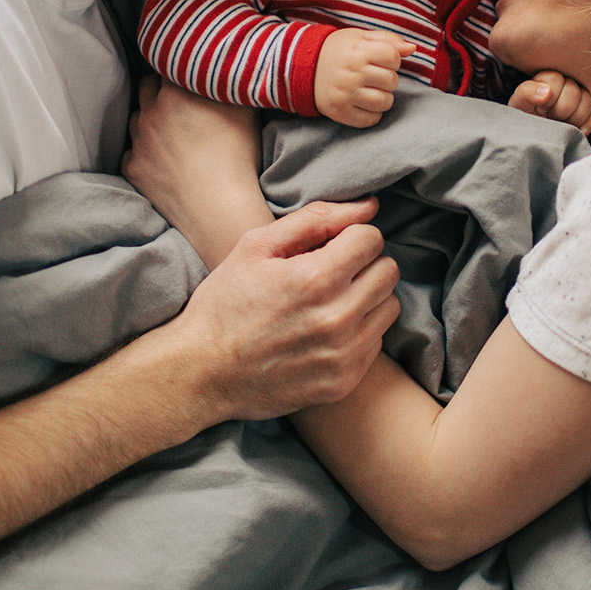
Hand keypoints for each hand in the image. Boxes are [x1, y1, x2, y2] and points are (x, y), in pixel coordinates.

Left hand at [124, 77, 268, 266]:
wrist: (220, 209)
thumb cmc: (239, 157)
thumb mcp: (245, 109)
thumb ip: (231, 82)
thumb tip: (229, 67)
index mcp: (175, 91)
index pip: (168, 63)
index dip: (180, 67)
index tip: (191, 74)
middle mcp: (150, 112)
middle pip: (147, 87)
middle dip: (161, 90)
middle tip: (183, 103)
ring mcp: (138, 142)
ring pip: (137, 118)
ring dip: (150, 120)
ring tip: (174, 133)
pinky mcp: (133, 169)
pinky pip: (132, 152)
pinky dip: (144, 152)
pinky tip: (165, 160)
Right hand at [160, 198, 401, 421]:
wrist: (202, 373)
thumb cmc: (225, 303)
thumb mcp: (255, 246)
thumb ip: (315, 219)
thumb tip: (369, 207)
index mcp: (315, 278)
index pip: (371, 239)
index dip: (349, 236)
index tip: (329, 247)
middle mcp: (336, 318)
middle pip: (387, 271)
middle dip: (363, 264)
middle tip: (331, 272)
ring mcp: (343, 354)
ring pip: (388, 307)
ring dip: (367, 298)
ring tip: (330, 302)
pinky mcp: (344, 382)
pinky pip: (376, 343)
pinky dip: (358, 332)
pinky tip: (324, 332)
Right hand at [315, 29, 415, 127]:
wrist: (304, 67)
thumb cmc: (338, 50)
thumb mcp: (360, 37)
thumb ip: (388, 40)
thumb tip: (412, 49)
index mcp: (358, 51)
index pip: (393, 58)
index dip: (393, 60)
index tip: (382, 60)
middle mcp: (352, 73)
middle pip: (391, 81)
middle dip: (388, 79)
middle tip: (374, 76)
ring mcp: (346, 94)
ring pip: (385, 102)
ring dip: (383, 97)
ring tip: (371, 90)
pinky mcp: (340, 112)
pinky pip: (371, 120)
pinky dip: (373, 113)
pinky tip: (364, 103)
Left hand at [508, 70, 590, 132]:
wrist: (535, 136)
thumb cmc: (526, 117)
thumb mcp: (519, 104)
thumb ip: (526, 92)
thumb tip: (547, 92)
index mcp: (549, 77)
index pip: (556, 79)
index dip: (548, 98)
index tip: (540, 109)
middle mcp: (568, 83)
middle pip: (573, 92)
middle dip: (560, 110)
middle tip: (550, 118)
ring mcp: (582, 97)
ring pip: (587, 102)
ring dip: (572, 118)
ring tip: (561, 124)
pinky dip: (584, 126)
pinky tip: (573, 130)